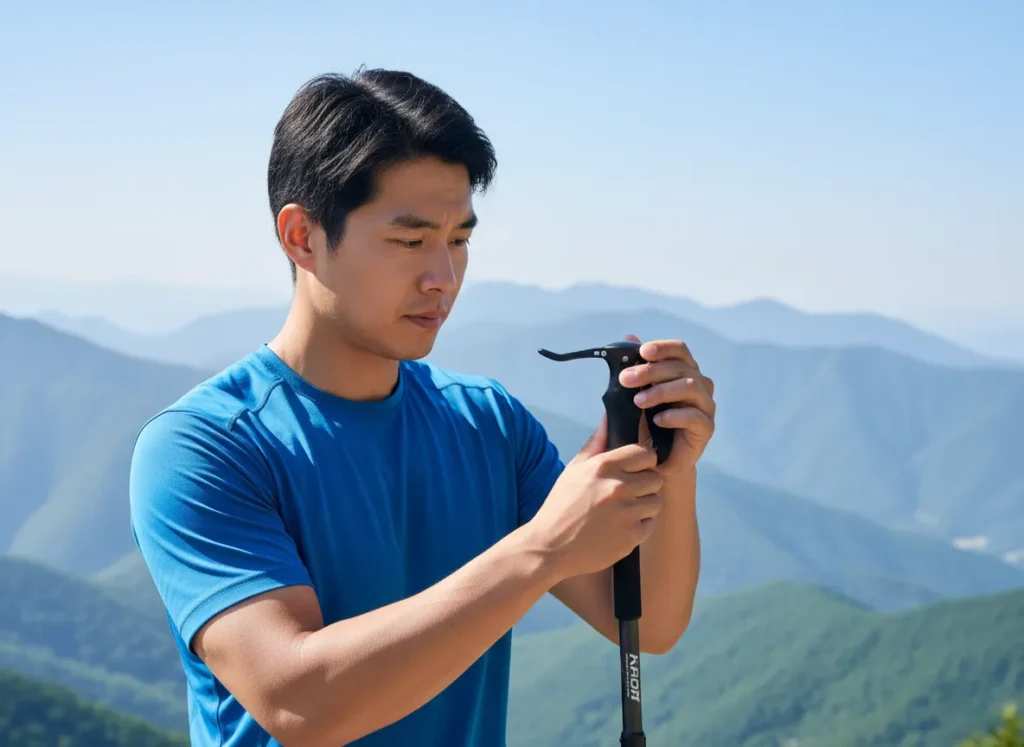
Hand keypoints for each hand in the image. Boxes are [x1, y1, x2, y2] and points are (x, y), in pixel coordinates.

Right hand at [526, 415, 663, 581]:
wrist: (550, 547)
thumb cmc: (560, 506)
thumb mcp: (573, 470)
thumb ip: (595, 443)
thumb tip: (608, 416)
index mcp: (604, 466)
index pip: (646, 453)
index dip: (643, 462)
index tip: (634, 470)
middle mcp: (618, 486)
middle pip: (655, 477)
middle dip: (644, 484)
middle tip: (627, 494)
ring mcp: (627, 512)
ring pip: (655, 501)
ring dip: (644, 506)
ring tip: (623, 512)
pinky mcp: (632, 535)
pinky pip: (650, 523)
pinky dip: (639, 526)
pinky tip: (620, 528)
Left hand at [618, 334, 715, 474]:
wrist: (657, 459)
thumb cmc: (648, 423)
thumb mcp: (637, 392)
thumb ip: (636, 366)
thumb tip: (628, 336)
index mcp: (685, 372)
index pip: (680, 350)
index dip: (663, 347)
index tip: (642, 351)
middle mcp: (700, 385)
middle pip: (682, 368)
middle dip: (651, 371)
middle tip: (626, 379)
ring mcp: (706, 406)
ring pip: (690, 387)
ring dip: (661, 391)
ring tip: (638, 402)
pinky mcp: (706, 428)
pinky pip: (694, 416)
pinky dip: (674, 415)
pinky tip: (657, 420)